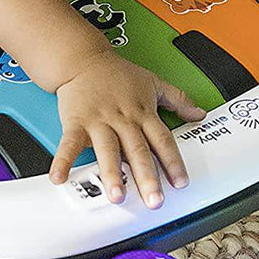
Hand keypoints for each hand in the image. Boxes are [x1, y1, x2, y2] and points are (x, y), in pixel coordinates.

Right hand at [50, 52, 203, 207]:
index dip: (173, 162)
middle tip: (153, 200)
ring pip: (108, 149)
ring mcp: (98, 121)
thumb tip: (199, 113)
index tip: (180, 182)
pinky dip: (63, 160)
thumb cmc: (116, 74)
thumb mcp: (153, 82)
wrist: (83, 59)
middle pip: (137, 150)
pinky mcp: (76, 122)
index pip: (162, 140)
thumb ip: (178, 99)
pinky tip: (59, 177)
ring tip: (117, 195)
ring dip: (112, 173)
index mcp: (142, 112)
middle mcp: (122, 119)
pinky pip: (69, 143)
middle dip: (146, 177)